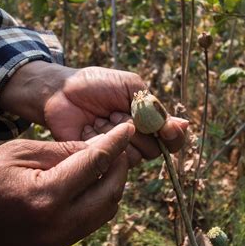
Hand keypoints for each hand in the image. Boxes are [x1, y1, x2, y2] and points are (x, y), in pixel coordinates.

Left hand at [0, 62, 188, 166]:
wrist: (61, 90)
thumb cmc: (96, 84)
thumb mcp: (131, 86)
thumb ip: (154, 106)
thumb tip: (183, 124)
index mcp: (146, 122)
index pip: (170, 140)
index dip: (173, 137)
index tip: (167, 129)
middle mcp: (134, 140)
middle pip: (153, 150)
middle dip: (140, 131)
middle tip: (118, 112)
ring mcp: (116, 151)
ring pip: (133, 157)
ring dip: (119, 134)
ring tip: (102, 118)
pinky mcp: (97, 160)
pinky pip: (110, 161)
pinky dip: (103, 141)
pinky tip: (90, 127)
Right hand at [0, 123, 133, 245]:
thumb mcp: (19, 151)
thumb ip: (62, 150)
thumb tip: (98, 146)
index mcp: (45, 195)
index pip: (95, 164)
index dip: (115, 143)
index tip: (128, 128)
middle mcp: (58, 224)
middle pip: (111, 192)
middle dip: (120, 166)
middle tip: (118, 146)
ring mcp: (59, 240)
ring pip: (106, 210)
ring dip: (112, 184)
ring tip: (104, 162)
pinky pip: (92, 221)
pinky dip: (99, 199)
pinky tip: (90, 182)